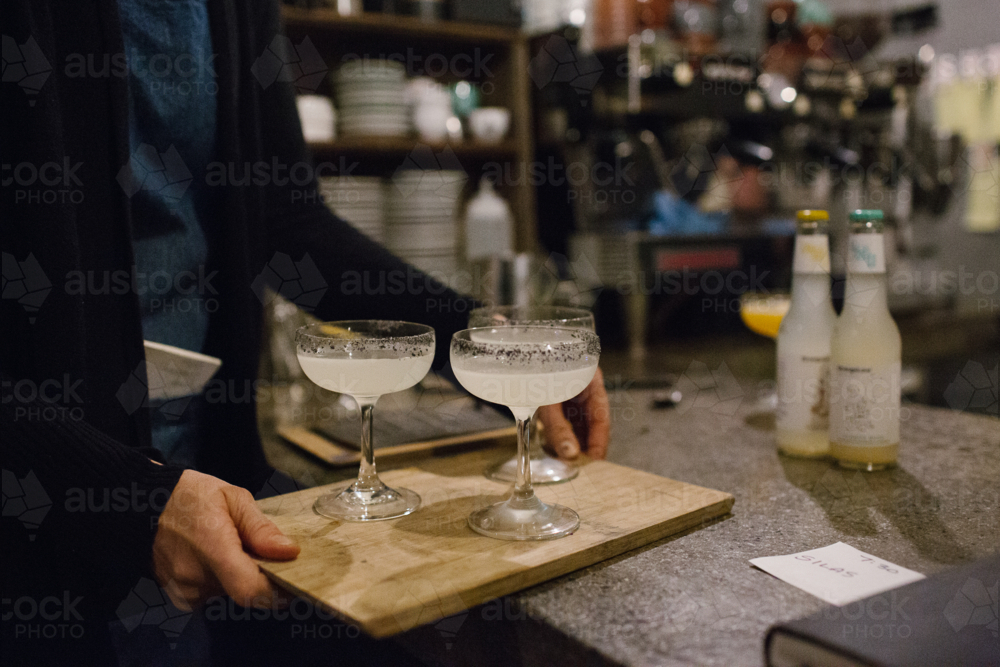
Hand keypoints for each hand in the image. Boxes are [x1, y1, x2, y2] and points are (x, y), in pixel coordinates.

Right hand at [152, 470, 299, 609]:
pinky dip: (223, 579)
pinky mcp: (181, 598)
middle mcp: (196, 578)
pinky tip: (215, 556)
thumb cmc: (189, 496)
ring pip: (231, 593)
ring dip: (241, 575)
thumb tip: (289, 552)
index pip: (251, 589)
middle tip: (262, 550)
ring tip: (232, 546)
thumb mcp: (232, 498)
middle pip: (246, 591)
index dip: (279, 590)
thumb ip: (261, 528)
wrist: (143, 506)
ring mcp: (186, 591)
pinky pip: (215, 594)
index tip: (294, 577)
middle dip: (262, 575)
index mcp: (212, 549)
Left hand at [536, 367, 609, 460]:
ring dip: (571, 443)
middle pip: (590, 423)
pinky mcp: (555, 400)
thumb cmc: (532, 368)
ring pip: (575, 424)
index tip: (595, 463)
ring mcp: (569, 393)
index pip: (601, 418)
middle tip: (579, 468)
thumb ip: (558, 427)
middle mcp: (582, 388)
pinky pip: (561, 421)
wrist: (513, 356)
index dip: (599, 442)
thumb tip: (570, 455)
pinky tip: (553, 449)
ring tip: (566, 462)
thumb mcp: (548, 400)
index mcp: (590, 381)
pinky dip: (558, 435)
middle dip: (585, 446)